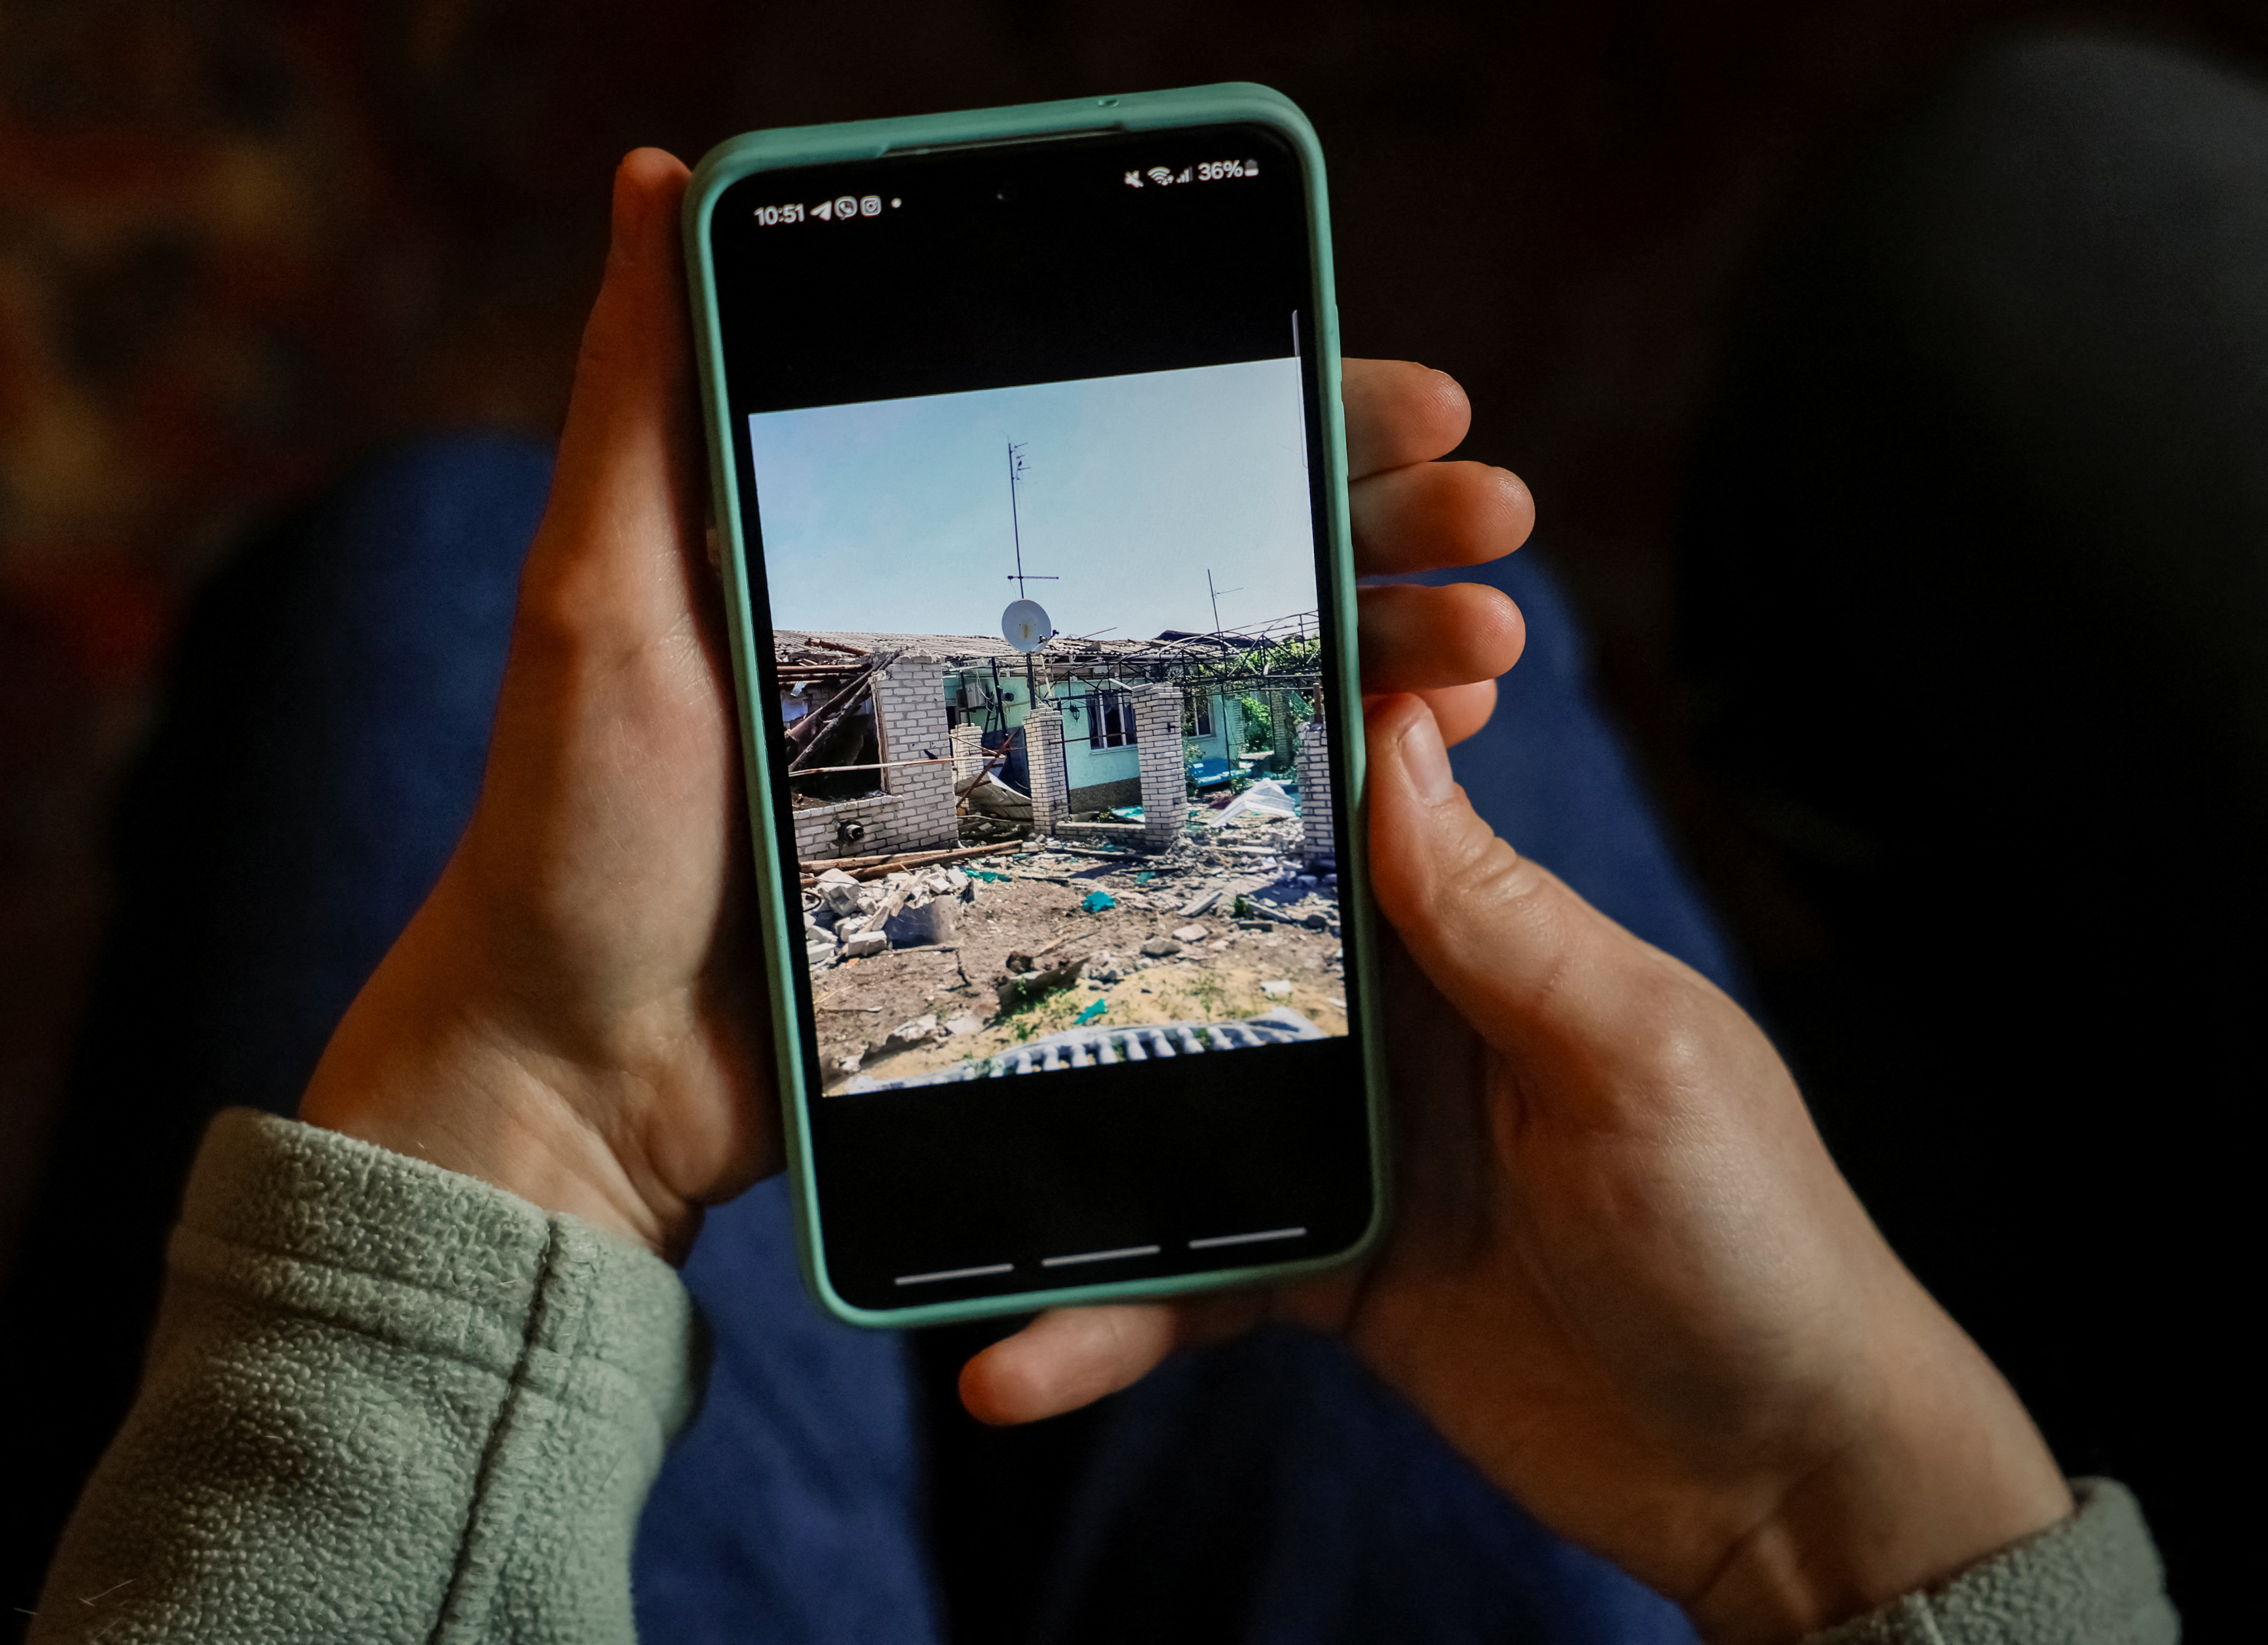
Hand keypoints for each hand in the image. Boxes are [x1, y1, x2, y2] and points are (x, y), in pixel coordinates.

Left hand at [296, 149, 1532, 1262]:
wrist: (583, 1071)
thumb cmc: (578, 834)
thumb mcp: (598, 591)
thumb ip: (647, 397)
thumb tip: (659, 173)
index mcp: (898, 553)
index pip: (1114, 444)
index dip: (1263, 407)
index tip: (1389, 388)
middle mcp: (979, 654)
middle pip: (1212, 556)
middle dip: (1370, 521)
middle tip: (1492, 509)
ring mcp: (1020, 782)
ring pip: (1240, 686)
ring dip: (1384, 648)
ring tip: (1490, 636)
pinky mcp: (1039, 899)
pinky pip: (1206, 821)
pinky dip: (1322, 782)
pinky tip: (1418, 753)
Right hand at [960, 698, 2073, 1639]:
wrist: (1779, 1474)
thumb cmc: (1757, 1242)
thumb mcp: (1638, 1060)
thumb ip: (1502, 922)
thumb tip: (1391, 744)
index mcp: (1486, 946)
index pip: (1343, 818)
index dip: (1243, 754)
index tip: (1104, 715)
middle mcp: (1405, 1034)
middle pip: (1215, 961)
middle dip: (1089, 958)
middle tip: (943, 956)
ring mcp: (1355, 1155)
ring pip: (1172, 1128)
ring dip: (1064, 1172)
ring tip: (939, 1212)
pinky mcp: (1325, 1275)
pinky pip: (1189, 1280)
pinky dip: (1108, 1319)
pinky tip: (1018, 1361)